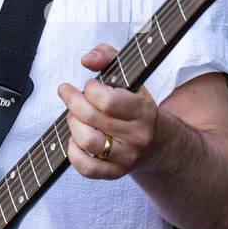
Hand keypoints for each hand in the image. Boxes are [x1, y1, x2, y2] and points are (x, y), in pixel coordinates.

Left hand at [58, 43, 160, 179]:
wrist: (157, 143)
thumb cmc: (136, 106)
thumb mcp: (130, 76)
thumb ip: (108, 56)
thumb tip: (86, 59)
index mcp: (143, 111)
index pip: (109, 100)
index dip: (91, 89)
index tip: (90, 85)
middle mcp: (136, 135)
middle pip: (93, 118)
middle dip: (73, 102)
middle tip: (70, 95)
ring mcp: (126, 156)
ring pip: (88, 142)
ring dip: (73, 126)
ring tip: (74, 117)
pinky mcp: (114, 172)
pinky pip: (87, 168)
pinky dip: (73, 152)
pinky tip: (75, 140)